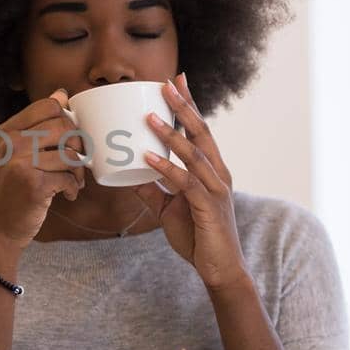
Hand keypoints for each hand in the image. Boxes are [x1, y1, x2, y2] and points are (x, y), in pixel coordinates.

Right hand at [0, 90, 88, 254]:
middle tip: (77, 164)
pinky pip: (69, 177)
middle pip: (65, 126)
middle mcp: (11, 142)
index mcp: (7, 131)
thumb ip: (35, 125)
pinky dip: (73, 188)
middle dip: (78, 146)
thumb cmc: (8, 191)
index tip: (68, 140)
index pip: (49, 105)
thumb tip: (62, 94)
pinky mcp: (33, 185)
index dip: (67, 120)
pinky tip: (67, 195)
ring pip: (70, 153)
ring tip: (74, 182)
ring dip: (79, 171)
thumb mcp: (13, 153)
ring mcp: (20, 163)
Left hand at [130, 72, 249, 291]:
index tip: (176, 80)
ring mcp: (216, 189)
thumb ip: (152, 190)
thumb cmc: (199, 237)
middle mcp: (218, 174)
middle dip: (183, 107)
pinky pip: (184, 183)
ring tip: (148, 116)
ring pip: (193, 154)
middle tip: (166, 83)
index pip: (200, 131)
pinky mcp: (208, 207)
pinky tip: (148, 158)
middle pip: (201, 133)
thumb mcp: (168, 209)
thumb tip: (128, 175)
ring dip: (169, 134)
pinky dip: (165, 168)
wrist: (220, 270)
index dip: (189, 105)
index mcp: (212, 171)